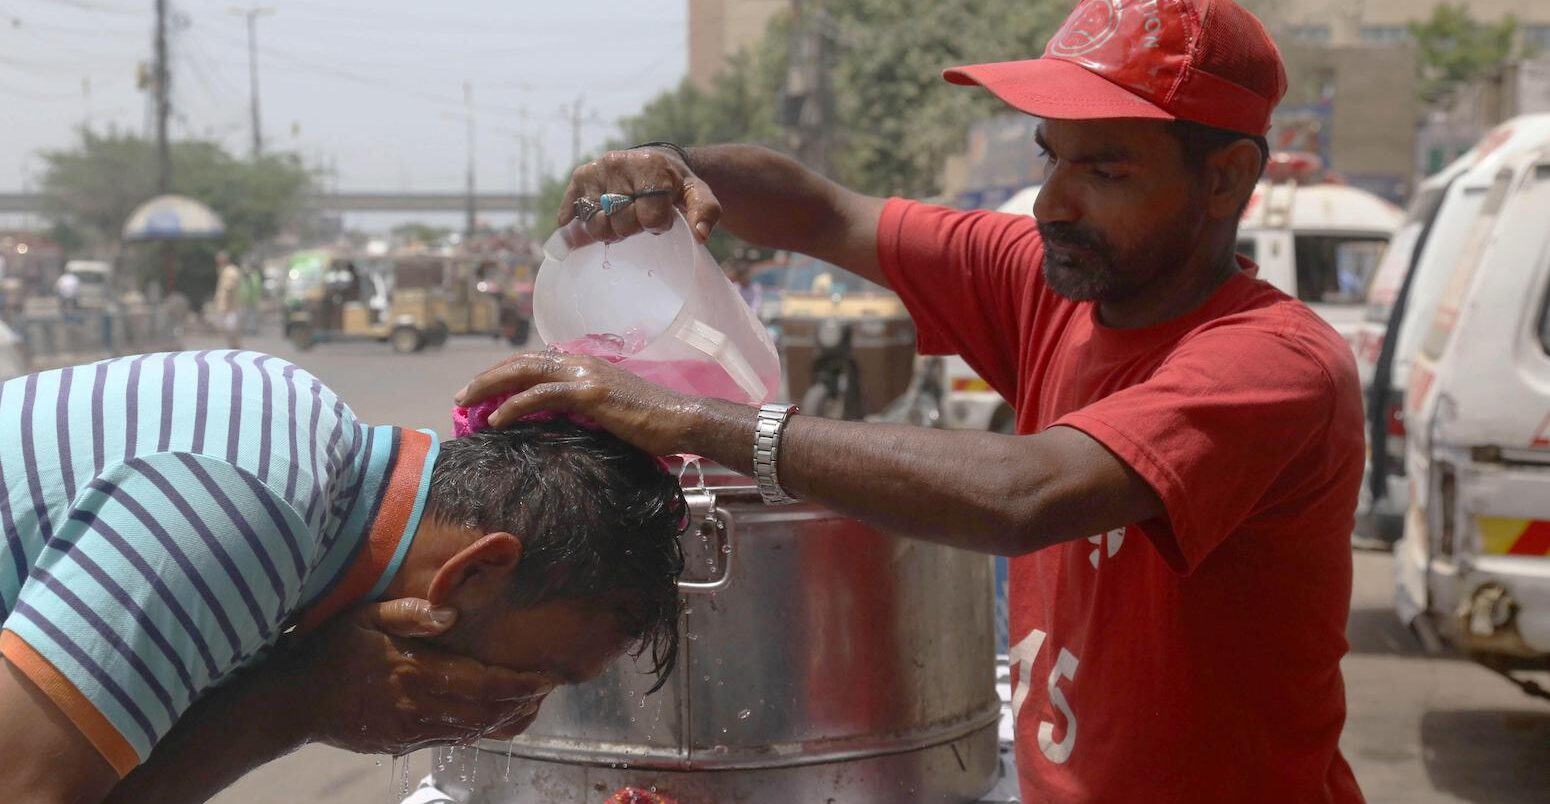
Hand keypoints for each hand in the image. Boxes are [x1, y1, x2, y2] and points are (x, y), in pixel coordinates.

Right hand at [284, 598, 554, 754]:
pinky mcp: (401, 743)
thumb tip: (450, 613)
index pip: (481, 681)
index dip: (519, 683)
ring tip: (532, 702)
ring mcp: (409, 730)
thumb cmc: (331, 648)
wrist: (293, 700)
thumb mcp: (364, 615)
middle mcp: (416, 706)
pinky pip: (452, 739)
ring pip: (472, 730)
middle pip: (485, 711)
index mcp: (413, 671)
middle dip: (522, 702)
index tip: (547, 675)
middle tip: (548, 687)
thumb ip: (409, 612)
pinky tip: (496, 717)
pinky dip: (480, 729)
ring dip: (506, 718)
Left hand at [455, 351, 723, 456]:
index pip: (533, 362)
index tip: (481, 392)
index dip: (503, 374)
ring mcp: (584, 375)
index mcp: (584, 364)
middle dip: (486, 378)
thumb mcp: (608, 410)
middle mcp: (580, 362)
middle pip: (520, 362)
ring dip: (489, 387)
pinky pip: (541, 396)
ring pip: (523, 372)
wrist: (680, 420)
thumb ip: (582, 408)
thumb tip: (556, 421)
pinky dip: (514, 405)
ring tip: (466, 403)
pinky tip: (496, 418)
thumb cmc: (651, 422)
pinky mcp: (588, 393)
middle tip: (461, 396)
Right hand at [558, 147, 721, 243]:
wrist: (657, 160)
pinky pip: (571, 210)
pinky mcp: (581, 177)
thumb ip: (705, 211)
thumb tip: (700, 235)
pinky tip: (578, 228)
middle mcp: (618, 164)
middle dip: (632, 228)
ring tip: (621, 218)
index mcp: (650, 167)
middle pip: (619, 223)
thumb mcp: (698, 193)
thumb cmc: (677, 183)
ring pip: (594, 223)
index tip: (663, 216)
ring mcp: (597, 170)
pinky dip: (574, 222)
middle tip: (640, 217)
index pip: (649, 218)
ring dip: (609, 229)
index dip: (658, 224)